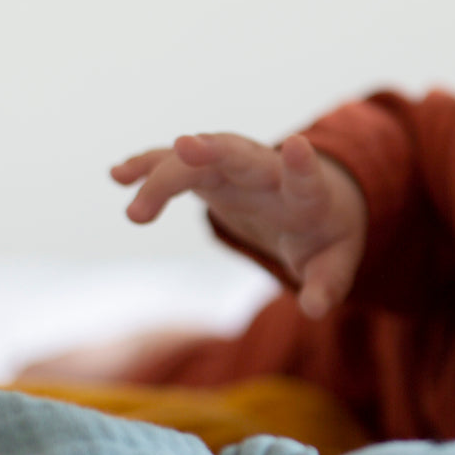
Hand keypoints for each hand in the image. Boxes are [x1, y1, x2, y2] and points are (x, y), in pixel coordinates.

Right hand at [112, 133, 367, 317]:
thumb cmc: (326, 237)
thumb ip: (327, 285)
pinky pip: (176, 164)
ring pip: (198, 160)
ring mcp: (236, 168)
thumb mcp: (336, 263)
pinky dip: (149, 165)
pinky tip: (118, 174)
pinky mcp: (211, 174)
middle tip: (184, 149)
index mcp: (308, 195)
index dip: (303, 164)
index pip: (307, 178)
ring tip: (131, 201)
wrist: (315, 206)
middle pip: (240, 156)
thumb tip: (315, 309)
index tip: (297, 145)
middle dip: (214, 149)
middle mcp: (269, 173)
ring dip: (165, 172)